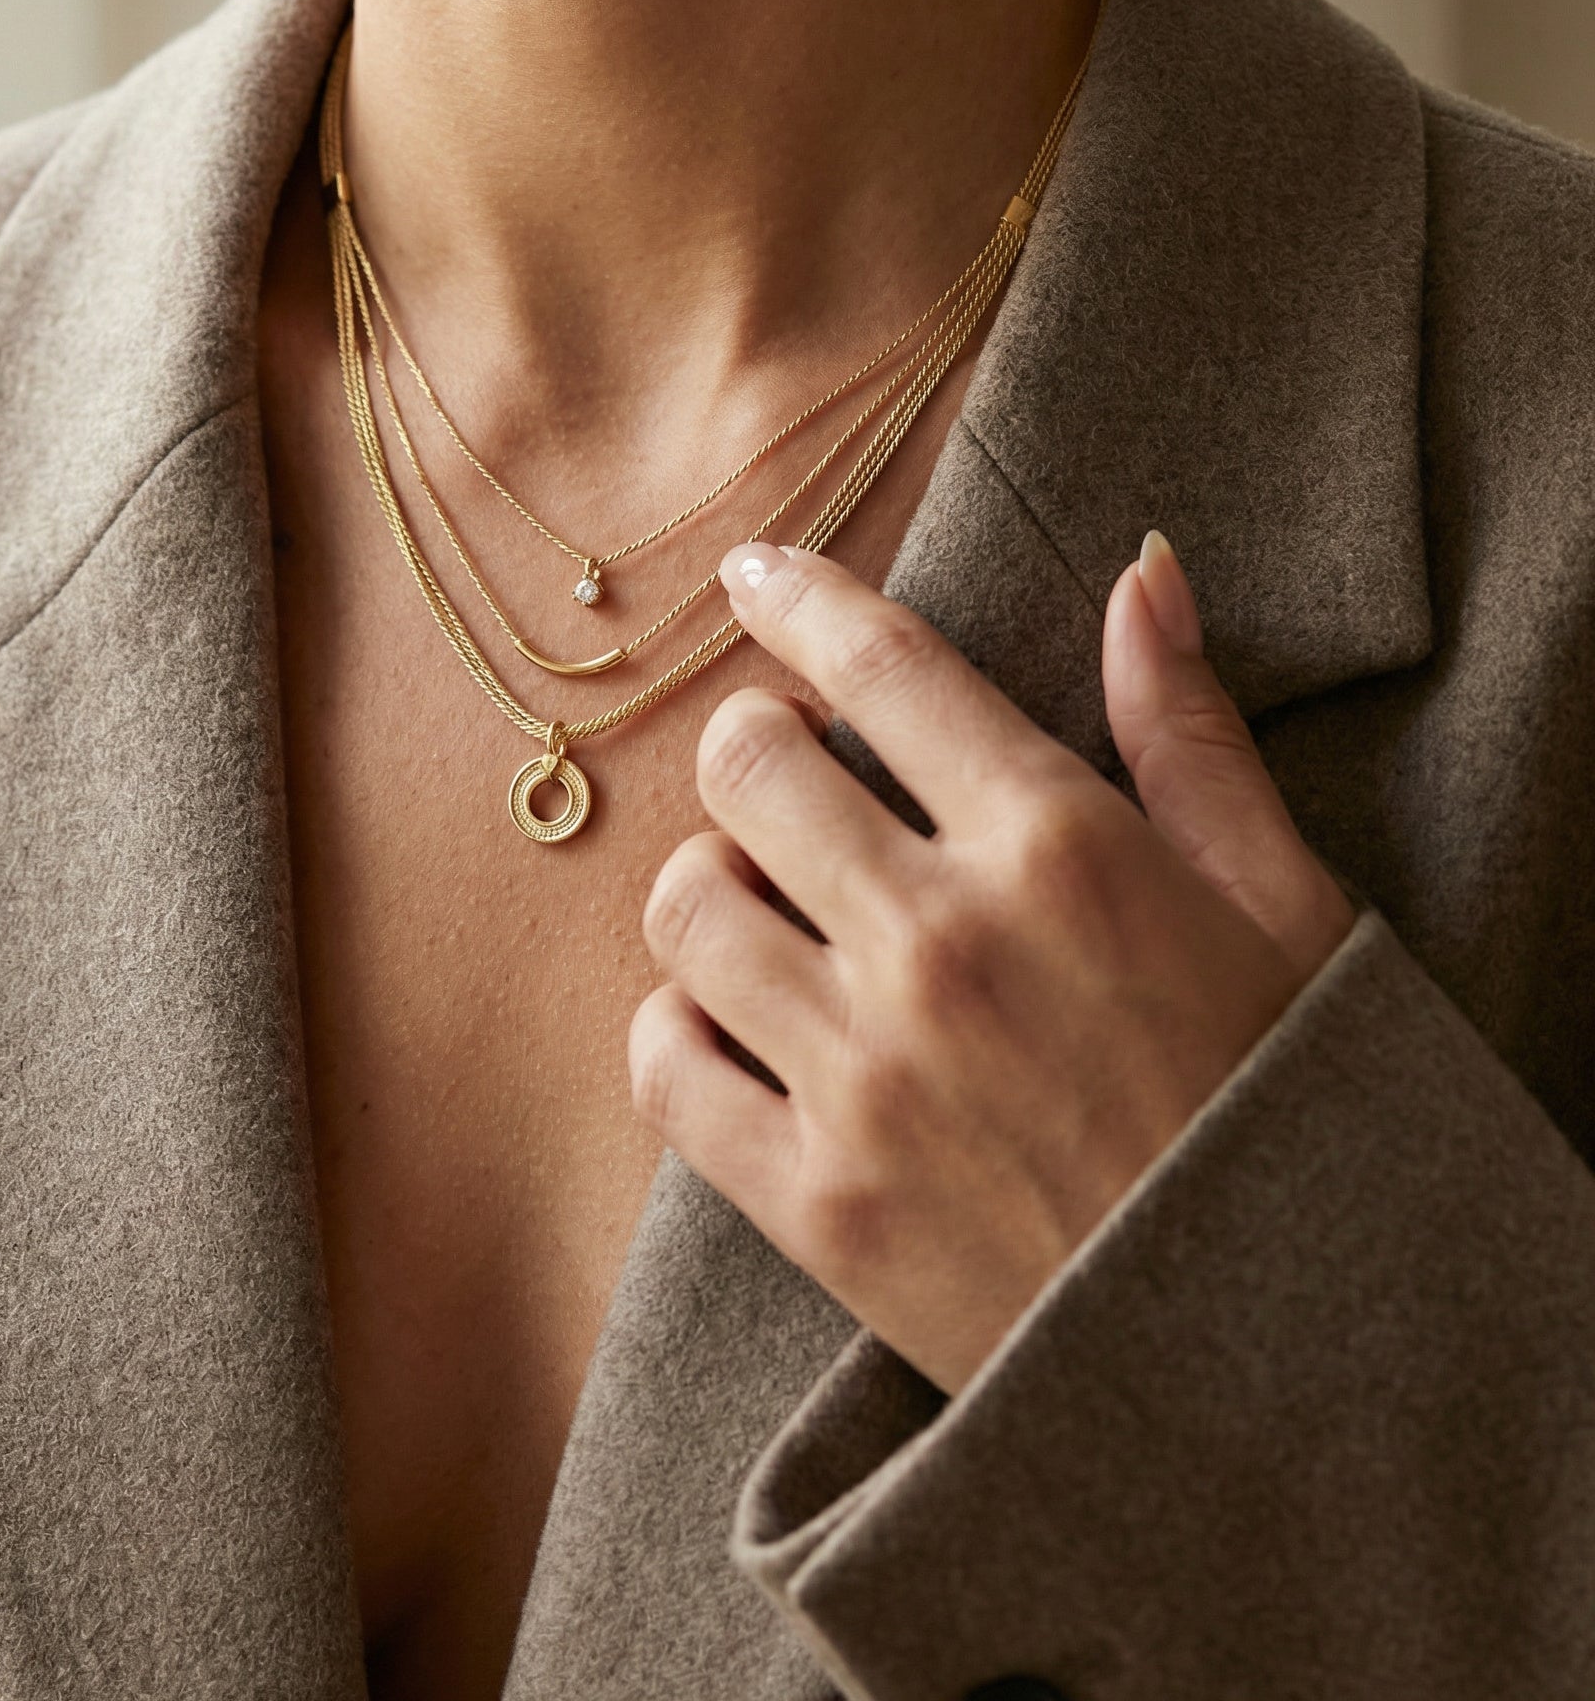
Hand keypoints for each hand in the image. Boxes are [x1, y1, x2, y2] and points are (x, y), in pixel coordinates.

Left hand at [629, 532, 1355, 1393]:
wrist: (1277, 1374)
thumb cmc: (1284, 1113)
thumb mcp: (1284, 908)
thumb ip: (1191, 734)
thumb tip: (1141, 571)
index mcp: (1062, 849)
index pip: (882, 664)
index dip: (798, 596)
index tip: (755, 574)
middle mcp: (943, 943)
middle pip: (745, 764)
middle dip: (754, 746)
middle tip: (790, 777)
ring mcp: (865, 1077)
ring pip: (682, 905)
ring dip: (711, 885)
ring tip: (771, 909)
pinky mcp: (813, 1201)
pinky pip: (661, 1065)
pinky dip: (674, 1028)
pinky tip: (735, 1027)